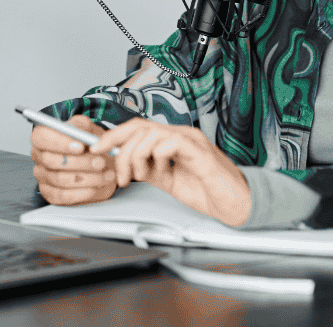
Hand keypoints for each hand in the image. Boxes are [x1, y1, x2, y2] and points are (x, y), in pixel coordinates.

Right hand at [30, 115, 116, 205]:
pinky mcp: (51, 194)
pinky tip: (95, 187)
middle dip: (79, 162)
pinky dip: (82, 192)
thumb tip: (79, 130)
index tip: (81, 146)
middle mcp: (40, 157)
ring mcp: (44, 177)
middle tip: (99, 162)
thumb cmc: (91, 146)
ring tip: (105, 174)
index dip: (59, 142)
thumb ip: (82, 126)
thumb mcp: (89, 130)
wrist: (101, 166)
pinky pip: (63, 196)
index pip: (40, 137)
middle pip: (51, 160)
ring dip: (87, 178)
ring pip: (60, 179)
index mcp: (44, 137)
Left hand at [90, 118, 250, 225]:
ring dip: (136, 157)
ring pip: (151, 134)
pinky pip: (171, 143)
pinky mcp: (201, 152)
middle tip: (119, 173)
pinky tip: (162, 171)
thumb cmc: (208, 192)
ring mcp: (191, 140)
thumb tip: (123, 163)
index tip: (96, 147)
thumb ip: (148, 168)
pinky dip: (158, 156)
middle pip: (139, 127)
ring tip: (139, 176)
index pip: (137, 127)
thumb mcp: (167, 179)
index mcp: (172, 139)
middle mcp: (181, 134)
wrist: (237, 205)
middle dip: (119, 147)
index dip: (113, 135)